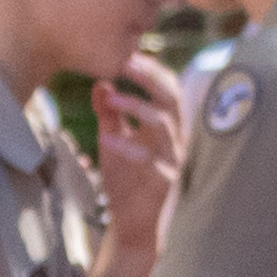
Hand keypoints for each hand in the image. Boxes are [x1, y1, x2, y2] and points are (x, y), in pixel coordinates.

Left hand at [90, 52, 189, 256]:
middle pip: (172, 97)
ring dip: (136, 105)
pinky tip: (105, 139)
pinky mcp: (165, 181)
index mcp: (166, 125)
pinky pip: (148, 159)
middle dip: (150, 77)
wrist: (133, 223)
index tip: (130, 53)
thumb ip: (109, 113)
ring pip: (164, 123)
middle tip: (126, 61)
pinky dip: (126, 146)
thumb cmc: (127, 180)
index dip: (153, 69)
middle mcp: (175, 138)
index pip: (168, 88)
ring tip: (110, 96)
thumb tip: (100, 83)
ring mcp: (173, 158)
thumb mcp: (113, 139)